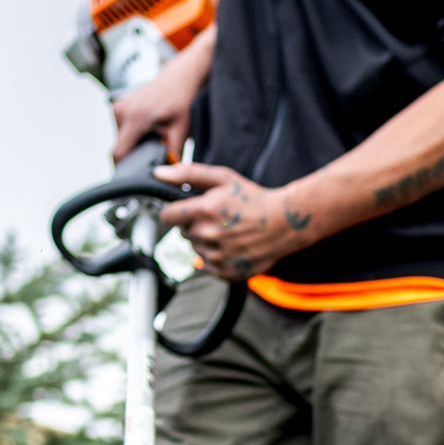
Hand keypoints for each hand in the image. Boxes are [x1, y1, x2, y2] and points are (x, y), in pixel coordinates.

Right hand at [111, 35, 209, 161]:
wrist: (178, 78)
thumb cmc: (180, 101)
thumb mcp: (181, 128)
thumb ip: (173, 151)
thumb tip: (170, 171)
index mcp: (136, 118)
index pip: (119, 152)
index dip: (123, 168)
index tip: (131, 175)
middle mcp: (122, 111)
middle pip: (119, 146)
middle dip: (133, 153)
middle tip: (151, 151)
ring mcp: (117, 106)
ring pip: (119, 137)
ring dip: (133, 142)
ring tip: (151, 134)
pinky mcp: (117, 105)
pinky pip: (120, 127)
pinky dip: (132, 131)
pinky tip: (147, 126)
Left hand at [156, 161, 315, 277]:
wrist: (284, 224)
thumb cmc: (254, 199)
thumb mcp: (223, 178)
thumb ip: (188, 174)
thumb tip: (159, 173)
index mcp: (204, 210)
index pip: (167, 216)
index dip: (175, 212)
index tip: (185, 210)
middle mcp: (209, 235)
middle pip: (183, 232)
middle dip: (195, 224)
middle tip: (218, 218)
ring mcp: (218, 256)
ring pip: (195, 249)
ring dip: (206, 241)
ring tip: (228, 231)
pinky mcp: (226, 271)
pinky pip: (208, 266)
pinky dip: (216, 257)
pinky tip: (232, 245)